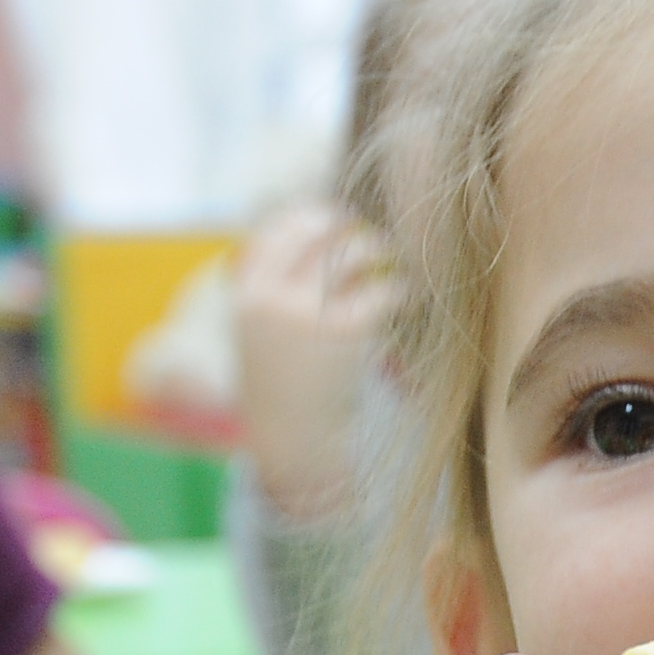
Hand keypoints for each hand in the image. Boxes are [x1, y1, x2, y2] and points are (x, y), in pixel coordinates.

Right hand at [231, 200, 390, 523]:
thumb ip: (281, 284)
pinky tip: (407, 295)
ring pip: (352, 254)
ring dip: (379, 251)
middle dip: (351, 229)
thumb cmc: (284, 380)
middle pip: (319, 233)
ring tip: (394, 262)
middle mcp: (270, 297)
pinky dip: (400, 288)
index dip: (314, 217)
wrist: (293, 437)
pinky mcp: (344, 332)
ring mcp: (306, 314)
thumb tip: (326, 232)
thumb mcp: (264, 327)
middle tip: (375, 240)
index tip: (338, 220)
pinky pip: (381, 290)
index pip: (280, 228)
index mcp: (246, 292)